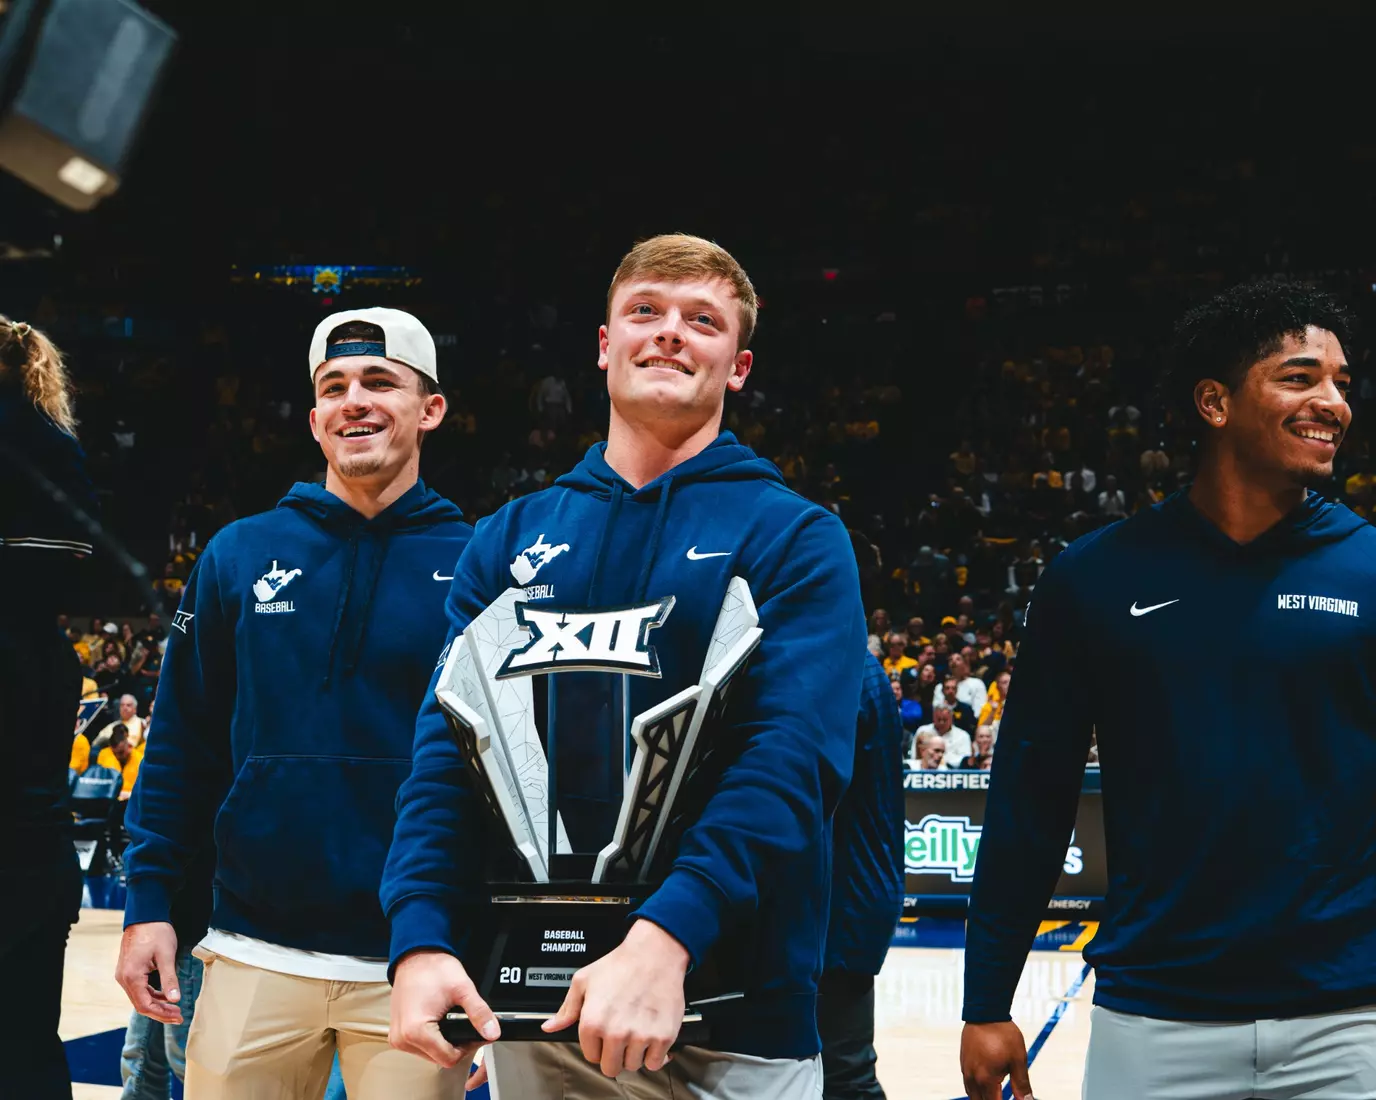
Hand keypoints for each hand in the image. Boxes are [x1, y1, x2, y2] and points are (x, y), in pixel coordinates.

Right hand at [116, 922, 182, 1024]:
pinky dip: (152, 994)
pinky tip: (165, 996)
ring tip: (174, 1009)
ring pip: (140, 997)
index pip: (145, 1005)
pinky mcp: (128, 970)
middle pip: (141, 1004)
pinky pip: (139, 988)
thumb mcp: (167, 955)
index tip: (177, 1016)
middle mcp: (124, 979)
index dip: (161, 1014)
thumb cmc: (156, 932)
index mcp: (132, 977)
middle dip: (160, 1012)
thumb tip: (175, 999)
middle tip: (178, 1016)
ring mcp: (124, 975)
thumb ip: (169, 979)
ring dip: (157, 1004)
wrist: (145, 915)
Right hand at [390, 951, 498, 1090]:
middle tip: (464, 1023)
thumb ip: (479, 1012)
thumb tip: (492, 1032)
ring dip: (442, 1042)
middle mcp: (403, 1039)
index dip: (466, 1048)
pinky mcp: (397, 1034)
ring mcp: (398, 1038)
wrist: (416, 956)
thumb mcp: (462, 989)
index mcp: (416, 1031)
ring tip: (449, 1020)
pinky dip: (432, 1038)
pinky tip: (438, 1022)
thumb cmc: (433, 969)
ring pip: (429, 1054)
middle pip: (438, 1058)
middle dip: (455, 1045)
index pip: (448, 1058)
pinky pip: (419, 1046)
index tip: (474, 1032)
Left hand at [542, 918, 688, 1077]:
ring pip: (633, 1066)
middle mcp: (615, 1032)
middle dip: (614, 1055)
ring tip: (637, 1032)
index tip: (605, 1035)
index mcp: (592, 1022)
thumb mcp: (584, 981)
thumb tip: (550, 1027)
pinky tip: (651, 1039)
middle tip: (621, 1037)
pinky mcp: (663, 1036)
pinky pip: (655, 1063)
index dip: (597, 1046)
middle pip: (611, 1067)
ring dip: (634, 1054)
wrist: (655, 953)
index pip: (590, 1056)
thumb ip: (566, 1009)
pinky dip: (655, 1055)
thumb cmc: (621, 964)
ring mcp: (640, 1036)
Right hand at [960, 1021, 1032, 1099]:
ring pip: (972, 1095)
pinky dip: (977, 1090)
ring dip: (983, 1098)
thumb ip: (1021, 1084)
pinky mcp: (963, 1062)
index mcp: (986, 1079)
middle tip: (1003, 1096)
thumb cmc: (1003, 1034)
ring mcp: (965, 1070)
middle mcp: (972, 1077)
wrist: (985, 1012)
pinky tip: (987, 1084)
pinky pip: (968, 1084)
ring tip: (997, 1093)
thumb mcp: (1018, 1059)